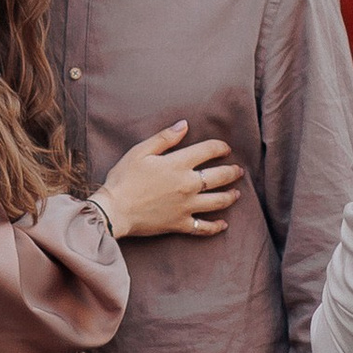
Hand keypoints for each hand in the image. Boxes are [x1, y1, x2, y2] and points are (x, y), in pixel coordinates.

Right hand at [97, 118, 246, 241]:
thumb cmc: (123, 178)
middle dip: (232, 172)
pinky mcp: (180, 224)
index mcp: (178, 164)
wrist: (114, 210)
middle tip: (238, 170)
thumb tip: (184, 125)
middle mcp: (188, 185)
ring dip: (231, 196)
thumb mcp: (140, 151)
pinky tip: (223, 224)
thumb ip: (164, 138)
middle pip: (220, 176)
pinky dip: (216, 226)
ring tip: (237, 193)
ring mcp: (186, 206)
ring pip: (218, 201)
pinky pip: (204, 227)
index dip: (220, 147)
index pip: (209, 151)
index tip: (225, 148)